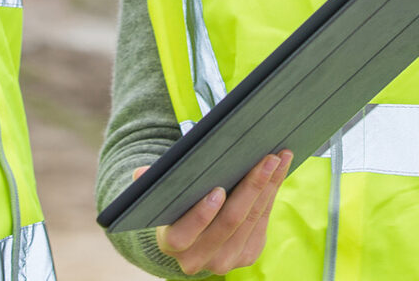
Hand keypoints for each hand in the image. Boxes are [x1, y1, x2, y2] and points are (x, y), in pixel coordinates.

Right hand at [134, 149, 293, 274]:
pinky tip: (277, 172)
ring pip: (251, 220)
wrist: (191, 238)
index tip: (218, 189)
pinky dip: (271, 194)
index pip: (185, 232)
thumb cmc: (175, 206)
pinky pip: (262, 222)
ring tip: (278, 158)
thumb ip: (153, 184)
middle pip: (229, 222)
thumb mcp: (162, 197)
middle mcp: (198, 259)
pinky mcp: (247, 255)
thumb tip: (140, 173)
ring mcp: (226, 261)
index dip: (202, 213)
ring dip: (268, 187)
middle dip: (250, 188)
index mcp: (172, 244)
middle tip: (265, 159)